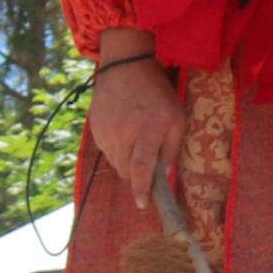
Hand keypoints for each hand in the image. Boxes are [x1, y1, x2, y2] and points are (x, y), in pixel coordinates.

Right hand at [88, 52, 183, 187]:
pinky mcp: (96, 128)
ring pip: (116, 164)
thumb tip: (163, 175)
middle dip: (137, 177)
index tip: (143, 205)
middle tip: (146, 167)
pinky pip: (107, 151)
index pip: (142, 169)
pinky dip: (117, 151)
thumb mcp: (176, 118)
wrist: (126, 68)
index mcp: (148, 131)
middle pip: (127, 171)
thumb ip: (171, 149)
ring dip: (127, 164)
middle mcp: (124, 133)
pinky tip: (125, 134)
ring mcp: (107, 131)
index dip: (142, 190)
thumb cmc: (157, 94)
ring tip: (137, 144)